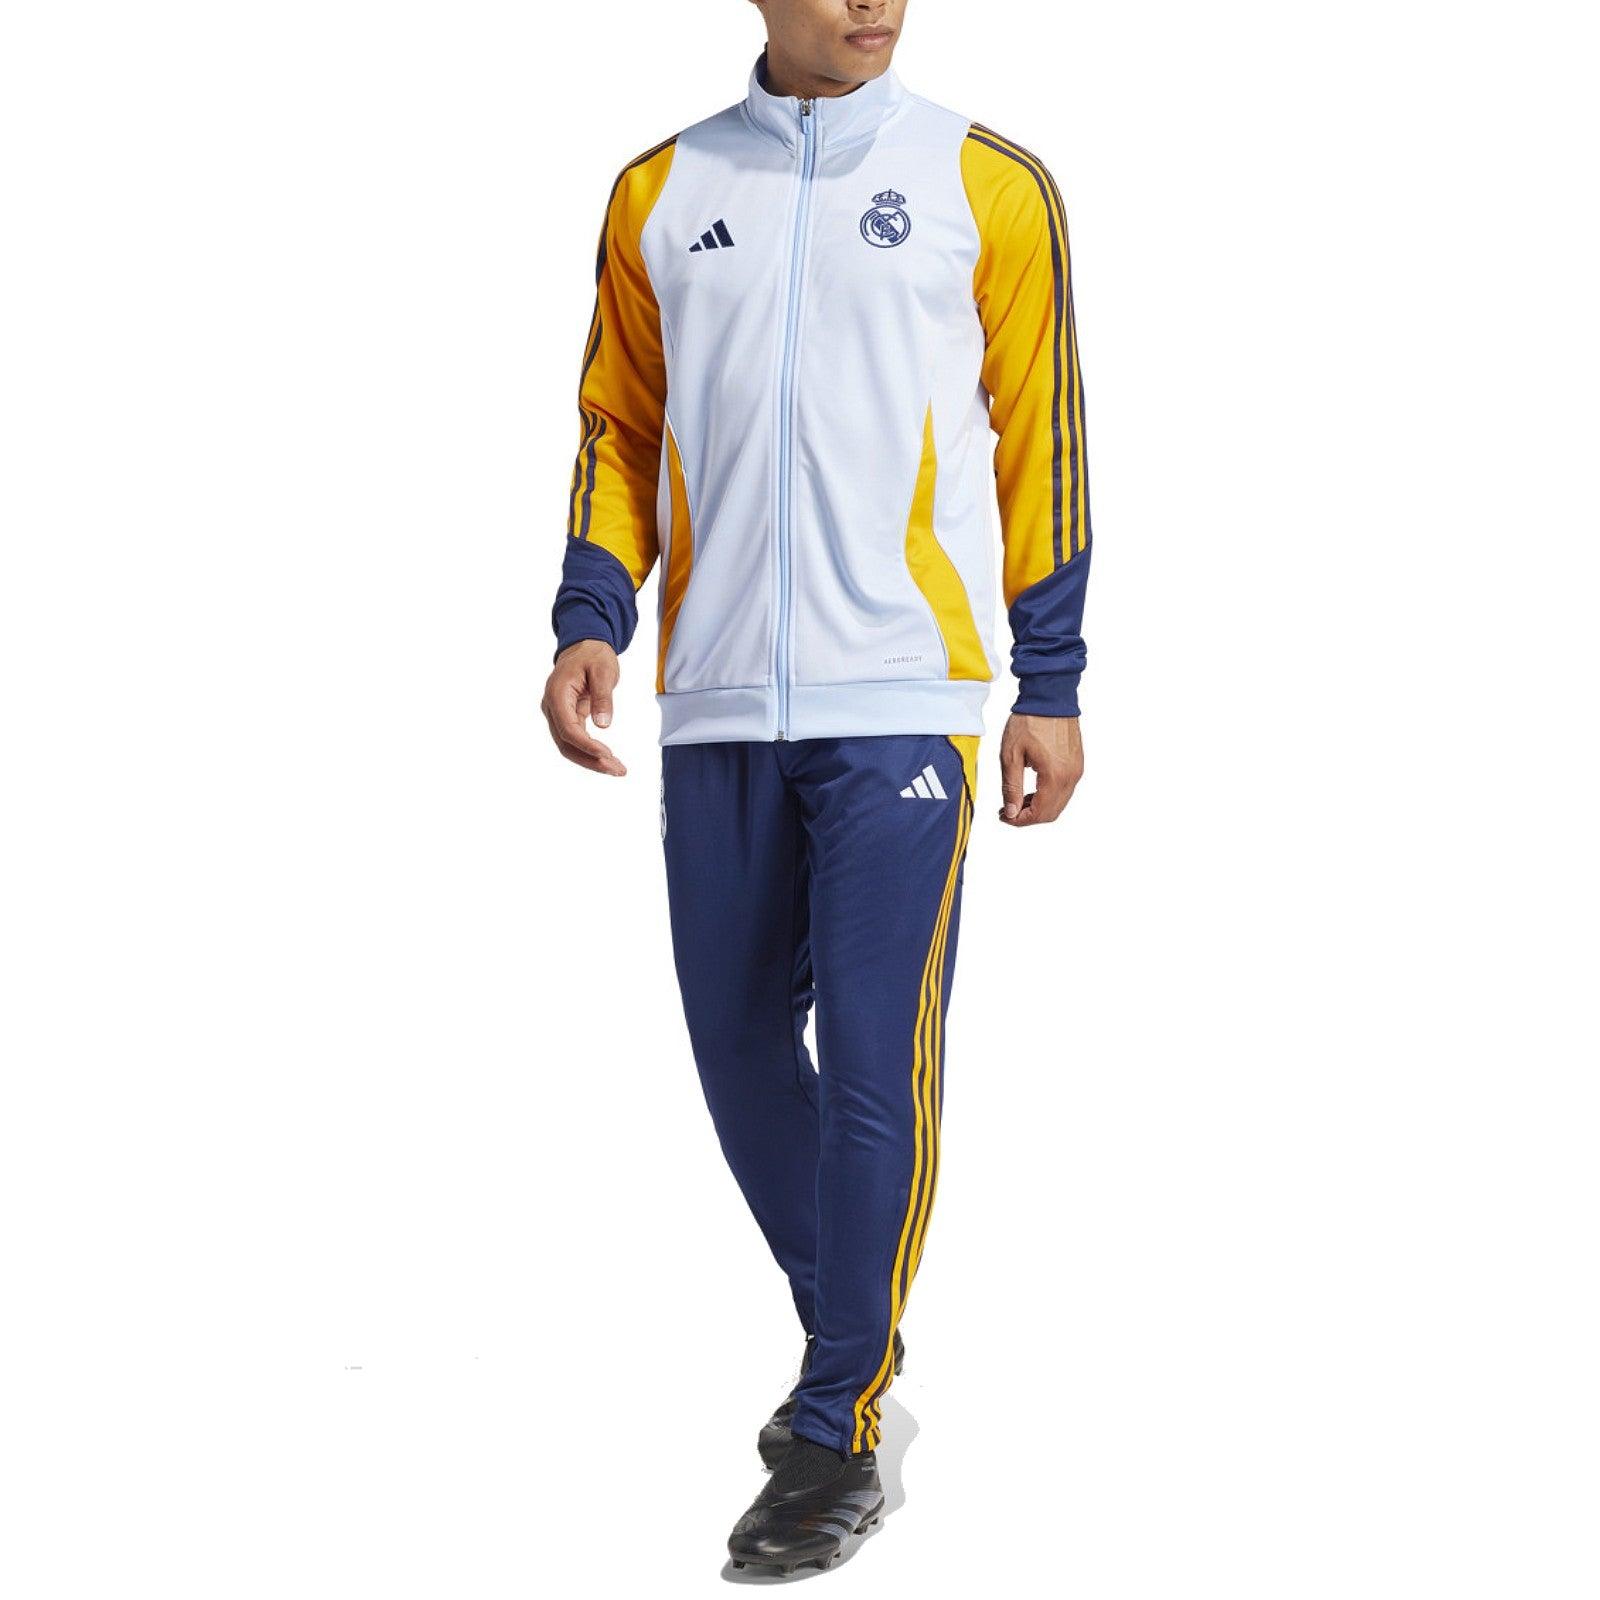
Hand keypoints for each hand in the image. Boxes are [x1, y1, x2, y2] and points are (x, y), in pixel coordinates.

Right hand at [541, 640, 626, 775]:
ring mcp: (557, 714)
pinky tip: (608, 760)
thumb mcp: (603, 671)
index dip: (586, 746)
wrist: (584, 646)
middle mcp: (552, 707)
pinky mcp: (567, 718)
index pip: (568, 729)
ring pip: (569, 746)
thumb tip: (603, 725)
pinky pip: (576, 740)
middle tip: (617, 769)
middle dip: (591, 760)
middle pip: (566, 744)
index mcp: (557, 694)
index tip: (607, 754)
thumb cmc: (593, 655)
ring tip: (617, 769)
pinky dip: (591, 751)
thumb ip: (603, 697)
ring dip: (592, 760)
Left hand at [998, 713, 1082, 826]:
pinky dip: (1048, 795)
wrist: (1050, 696)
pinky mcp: (1077, 763)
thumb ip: (1012, 787)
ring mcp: (1076, 770)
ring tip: (1017, 799)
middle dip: (1029, 817)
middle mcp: (1071, 776)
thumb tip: (1012, 812)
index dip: (1020, 820)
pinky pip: (1064, 789)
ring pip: (1059, 803)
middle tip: (1008, 810)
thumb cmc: (1029, 721)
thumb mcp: (1011, 755)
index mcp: (1054, 776)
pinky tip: (1032, 789)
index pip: (1040, 813)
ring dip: (1039, 807)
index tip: (1003, 816)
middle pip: (1052, 813)